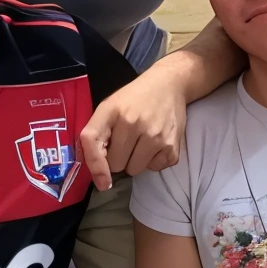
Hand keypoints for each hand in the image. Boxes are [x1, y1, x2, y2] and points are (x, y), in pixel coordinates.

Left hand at [80, 68, 186, 190]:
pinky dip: (153, 160)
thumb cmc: (134, 98)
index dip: (95, 167)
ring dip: (136, 160)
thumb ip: (97, 134)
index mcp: (113, 111)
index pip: (94, 144)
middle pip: (117, 164)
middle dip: (119, 157)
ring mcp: (156, 136)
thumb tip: (99, 174)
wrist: (169, 84)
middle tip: (128, 140)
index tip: (102, 183)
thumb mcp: (109, 107)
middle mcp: (134, 123)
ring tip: (142, 140)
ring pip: (135, 170)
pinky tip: (156, 142)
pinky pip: (155, 168)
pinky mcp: (172, 147)